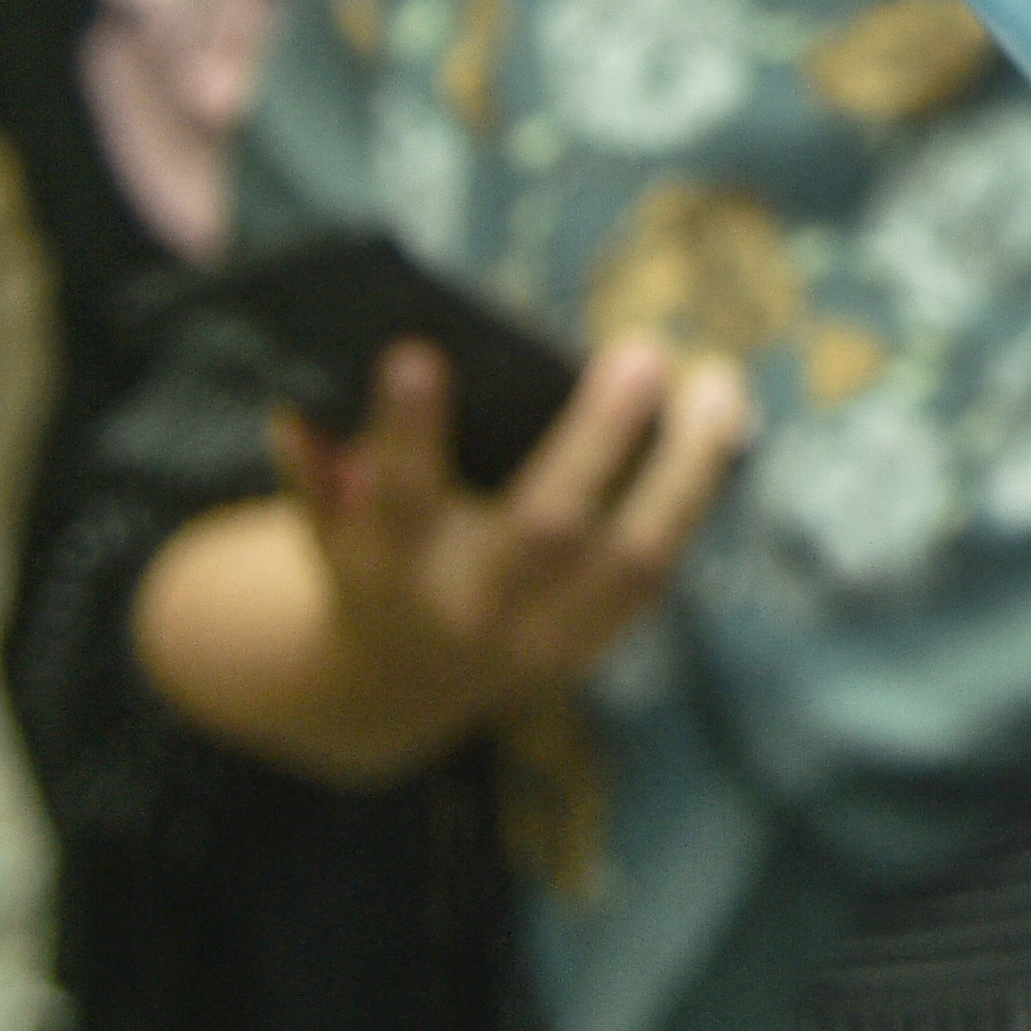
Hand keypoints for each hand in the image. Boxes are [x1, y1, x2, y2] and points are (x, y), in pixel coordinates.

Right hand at [272, 334, 749, 757]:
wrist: (400, 680)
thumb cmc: (374, 554)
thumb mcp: (326, 519)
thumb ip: (316, 466)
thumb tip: (307, 395)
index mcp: (387, 572)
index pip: (396, 499)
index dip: (406, 431)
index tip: (418, 351)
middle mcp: (468, 610)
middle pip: (545, 529)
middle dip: (597, 439)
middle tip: (643, 349)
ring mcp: (540, 638)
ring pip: (634, 557)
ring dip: (686, 467)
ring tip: (719, 381)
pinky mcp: (593, 644)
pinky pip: (658, 572)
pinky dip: (695, 497)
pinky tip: (723, 424)